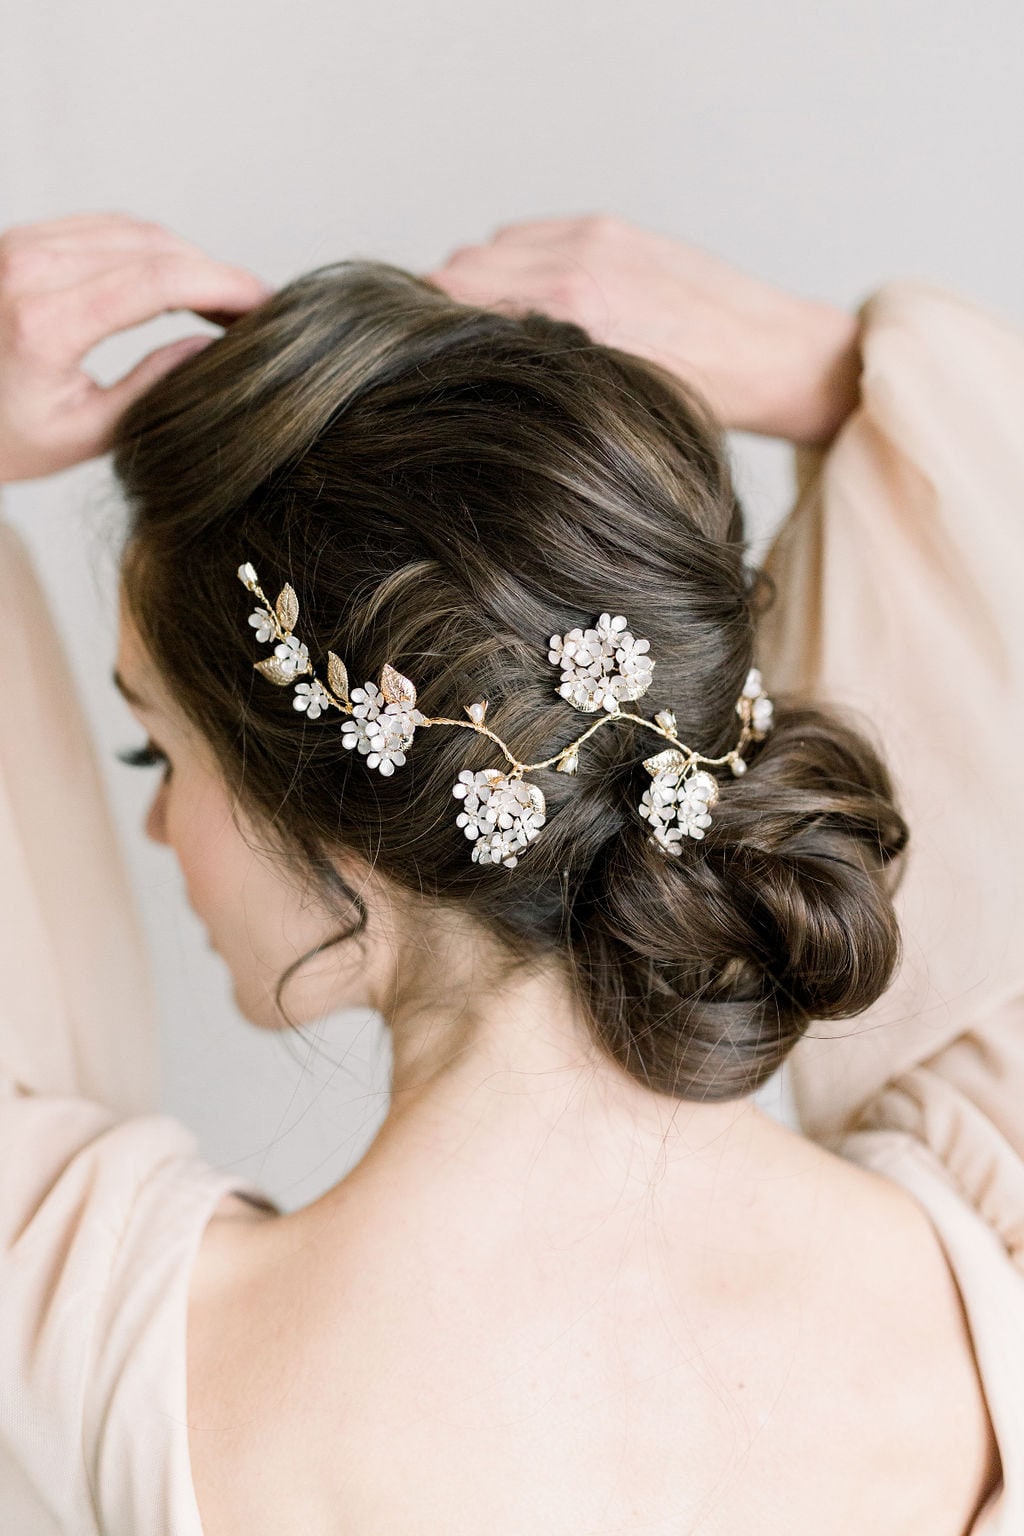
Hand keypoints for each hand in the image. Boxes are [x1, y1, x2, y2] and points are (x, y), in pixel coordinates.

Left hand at [0, 212, 270, 482]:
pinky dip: (152, 250)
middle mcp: (26, 269)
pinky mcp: (21, 239)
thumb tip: (211, 348)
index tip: (265, 303)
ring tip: (223, 302)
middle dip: (213, 273)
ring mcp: (19, 244)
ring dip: (187, 260)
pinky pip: (105, 229)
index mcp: (43, 323)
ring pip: (133, 231)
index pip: (157, 282)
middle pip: (152, 248)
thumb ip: (153, 388)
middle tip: (256, 310)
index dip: (222, 285)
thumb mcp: (86, 433)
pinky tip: (180, 284)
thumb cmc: (4, 438)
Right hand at [425, 215, 861, 446]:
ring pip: (486, 251)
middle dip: (443, 311)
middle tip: (448, 353)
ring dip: (476, 285)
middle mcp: (576, 266)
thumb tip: (473, 373)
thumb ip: (538, 376)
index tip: (417, 364)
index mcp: (574, 316)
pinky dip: (512, 264)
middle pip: (458, 273)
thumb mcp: (609, 408)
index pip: (453, 304)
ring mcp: (591, 238)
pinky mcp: (606, 226)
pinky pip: (525, 236)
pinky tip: (529, 302)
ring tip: (491, 330)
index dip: (425, 333)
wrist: (775, 358)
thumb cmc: (703, 400)